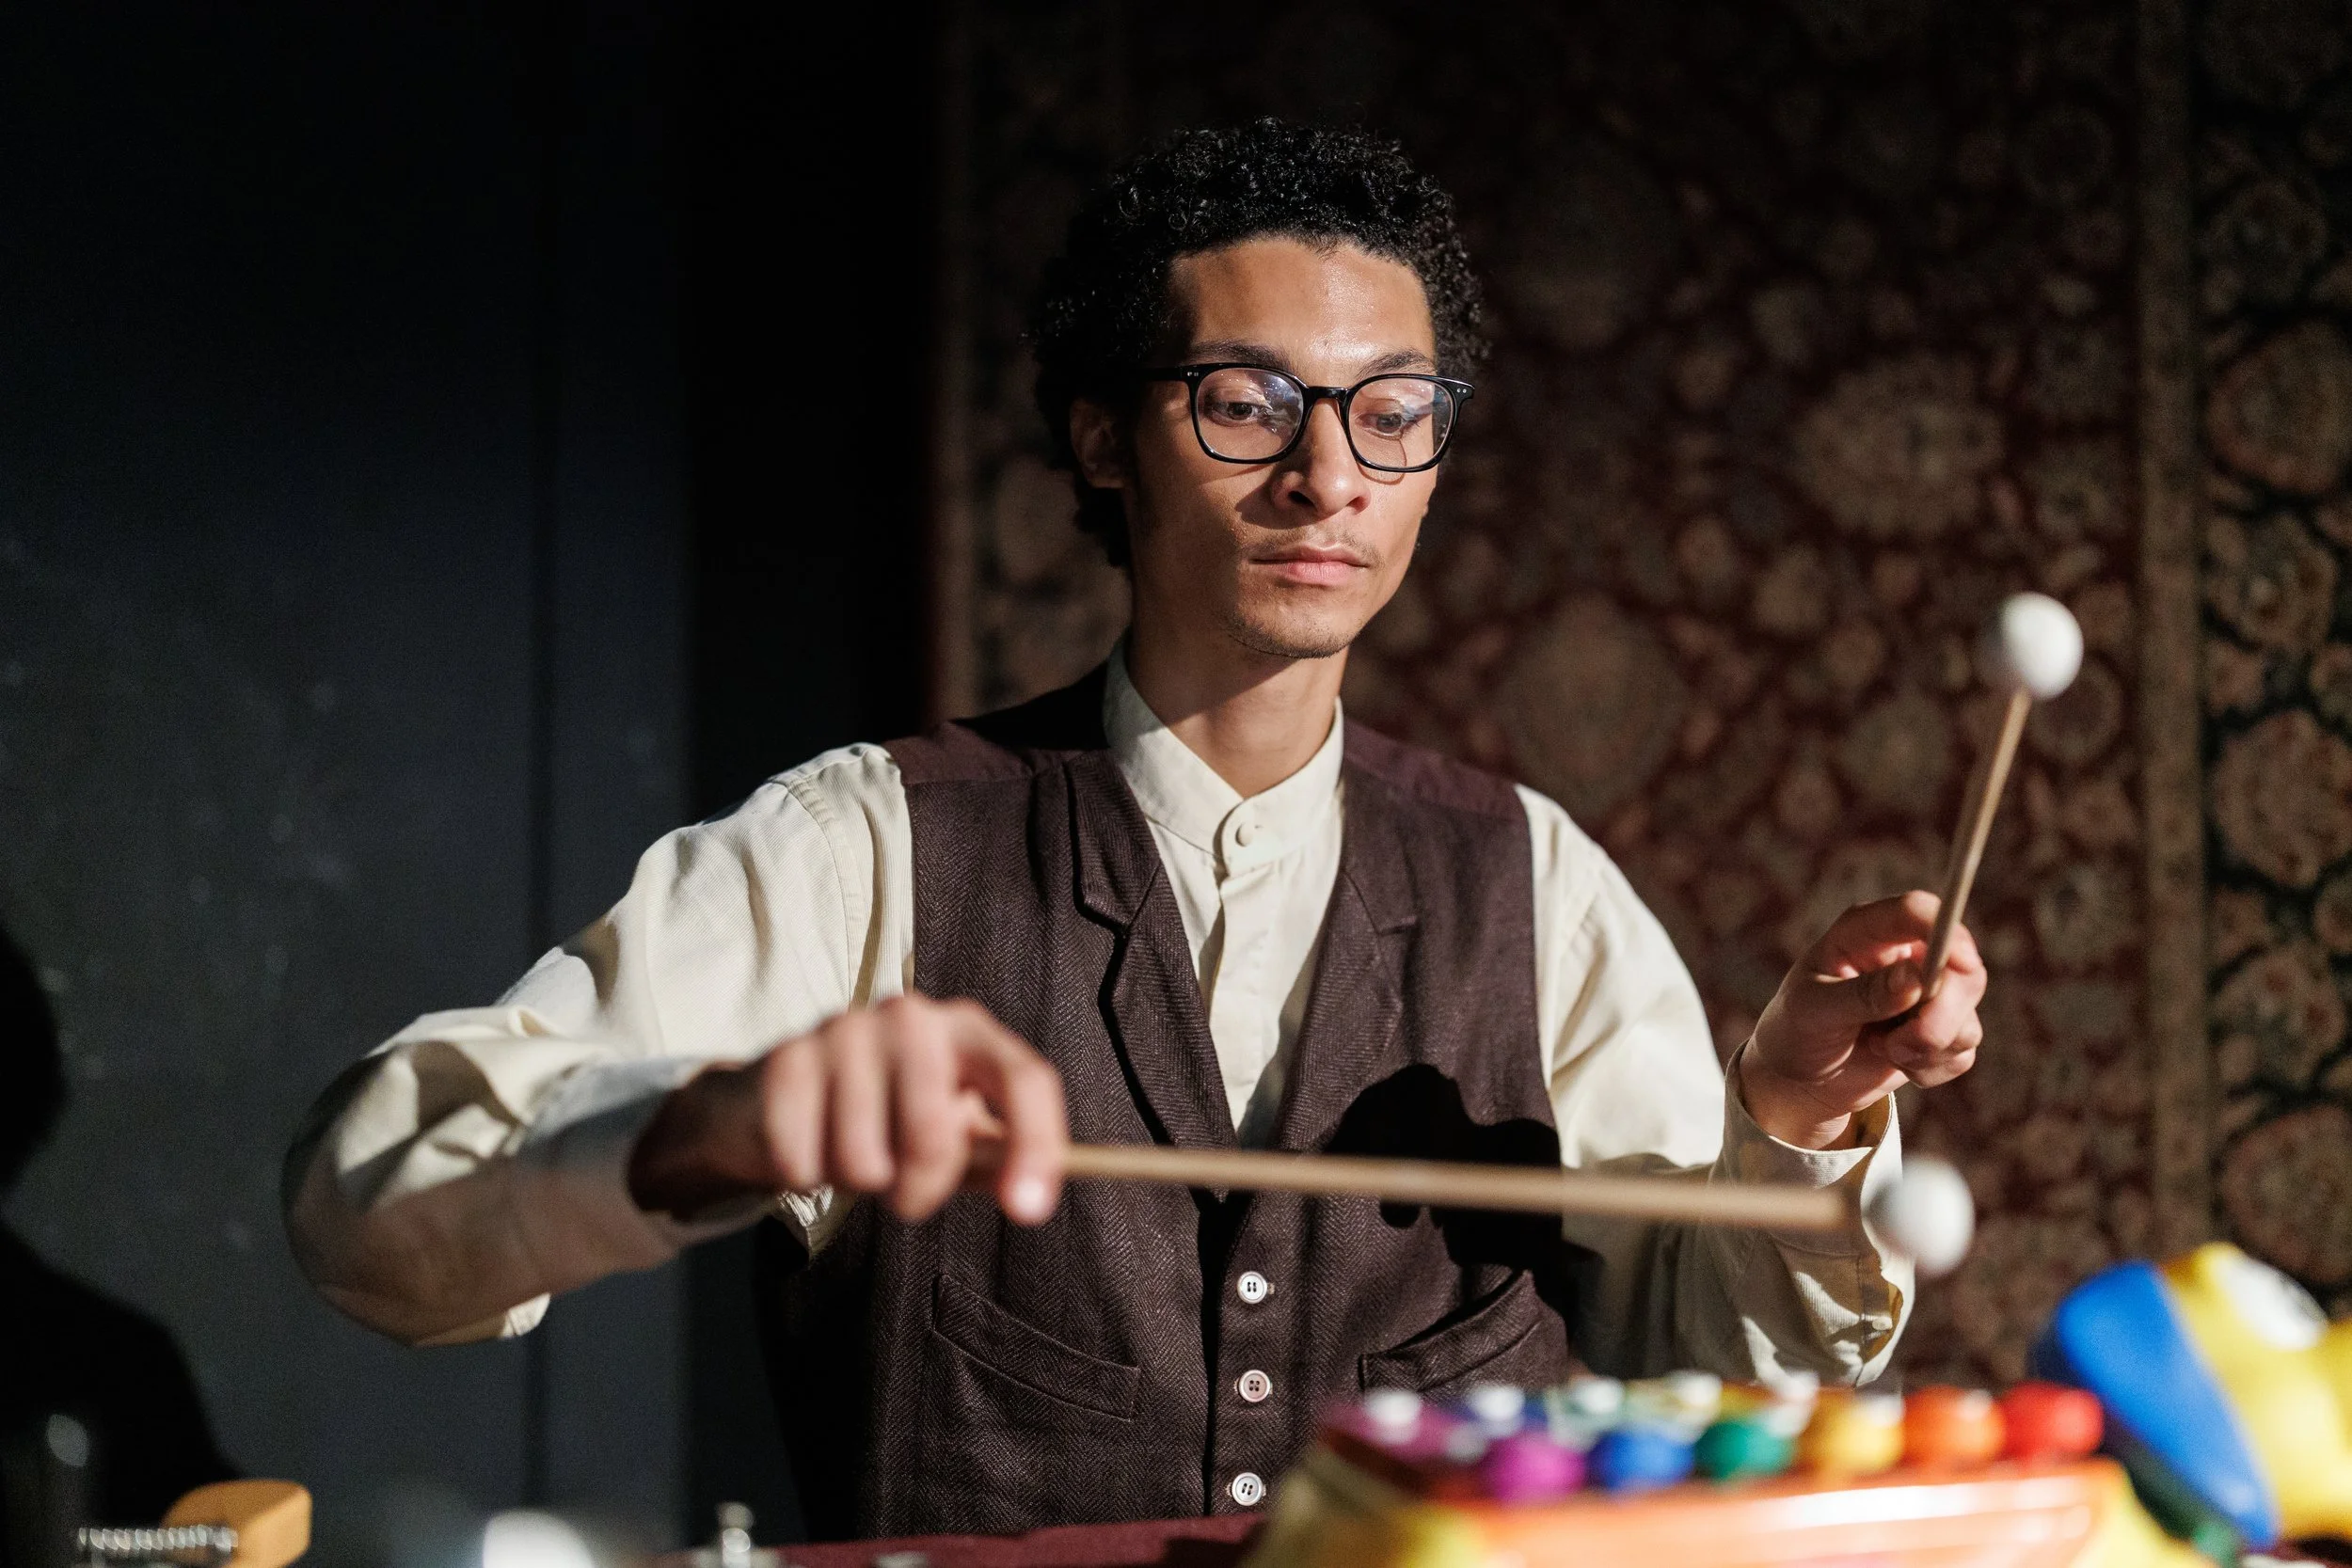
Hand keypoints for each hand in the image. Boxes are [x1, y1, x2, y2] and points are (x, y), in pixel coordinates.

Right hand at [626, 993, 1067, 1225]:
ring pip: (864, 1161)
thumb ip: (996, 1159)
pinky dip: (806, 1176)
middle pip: (935, 1135)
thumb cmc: (886, 1121)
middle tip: (900, 1188)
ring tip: (849, 1152)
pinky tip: (807, 1144)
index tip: (1029, 1212)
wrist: (779, 1100)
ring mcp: (845, 1029)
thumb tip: (1031, 1199)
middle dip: (918, 1190)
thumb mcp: (952, 1135)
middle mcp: (912, 1017)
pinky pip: (804, 1163)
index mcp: (968, 1031)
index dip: (1035, 1146)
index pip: (1025, 1079)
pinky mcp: (787, 1059)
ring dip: (856, 1184)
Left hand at [1739, 891, 1985, 1149]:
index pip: (1916, 912)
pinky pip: (1962, 1051)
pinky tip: (1897, 1065)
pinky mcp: (1941, 1031)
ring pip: (1966, 1014)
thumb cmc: (1796, 1030)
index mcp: (1866, 932)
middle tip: (1900, 1046)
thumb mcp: (1814, 1010)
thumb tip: (1915, 978)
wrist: (1800, 1078)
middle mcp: (1905, 955)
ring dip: (1928, 1048)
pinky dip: (1930, 1069)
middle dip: (1941, 1013)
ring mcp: (1928, 993)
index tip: (1959, 963)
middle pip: (1962, 967)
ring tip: (1884, 1051)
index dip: (1946, 930)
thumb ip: (1863, 994)